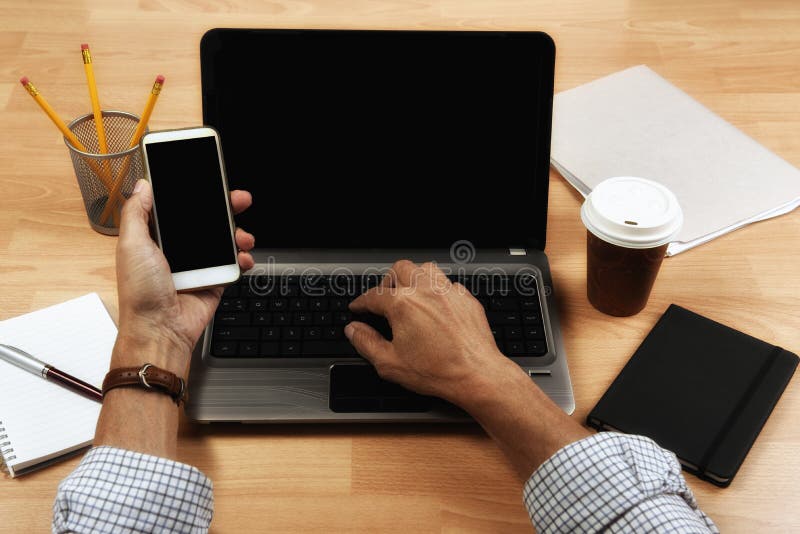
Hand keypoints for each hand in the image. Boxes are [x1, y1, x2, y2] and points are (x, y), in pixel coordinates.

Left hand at [113, 179, 254, 376]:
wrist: (160, 329)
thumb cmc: (140, 294)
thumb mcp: (131, 245)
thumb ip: (136, 212)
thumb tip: (143, 185)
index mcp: (154, 238)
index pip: (177, 209)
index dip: (193, 195)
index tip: (209, 183)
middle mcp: (176, 250)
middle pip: (204, 221)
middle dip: (224, 209)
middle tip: (238, 200)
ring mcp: (196, 266)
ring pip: (222, 241)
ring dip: (236, 234)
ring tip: (243, 236)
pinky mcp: (212, 280)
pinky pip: (231, 264)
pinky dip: (241, 258)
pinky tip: (242, 256)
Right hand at [347, 260, 589, 478]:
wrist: (477, 374)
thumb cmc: (438, 370)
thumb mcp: (390, 363)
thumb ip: (366, 343)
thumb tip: (354, 330)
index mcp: (403, 304)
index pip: (373, 295)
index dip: (361, 302)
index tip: (358, 308)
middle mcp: (426, 291)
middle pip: (400, 269)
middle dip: (387, 280)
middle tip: (384, 297)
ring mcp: (448, 292)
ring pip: (426, 268)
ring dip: (414, 277)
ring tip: (410, 293)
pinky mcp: (466, 299)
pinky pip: (448, 283)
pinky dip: (437, 290)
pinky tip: (436, 305)